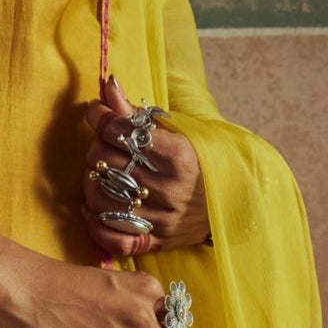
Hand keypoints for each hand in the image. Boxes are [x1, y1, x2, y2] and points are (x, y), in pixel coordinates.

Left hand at [77, 76, 209, 257]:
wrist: (235, 200)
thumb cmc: (201, 160)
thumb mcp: (176, 130)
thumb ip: (136, 112)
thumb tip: (108, 85)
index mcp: (177, 155)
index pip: (118, 132)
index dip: (101, 118)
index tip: (99, 113)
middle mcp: (168, 189)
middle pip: (103, 161)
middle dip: (97, 147)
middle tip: (106, 144)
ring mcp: (160, 219)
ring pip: (99, 198)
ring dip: (92, 181)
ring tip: (101, 173)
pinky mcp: (155, 242)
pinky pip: (112, 239)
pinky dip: (94, 223)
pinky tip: (93, 208)